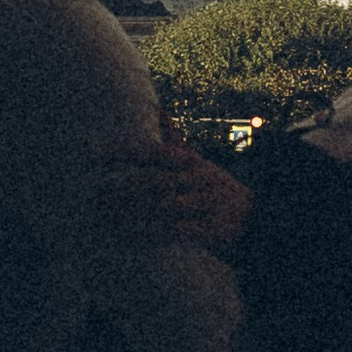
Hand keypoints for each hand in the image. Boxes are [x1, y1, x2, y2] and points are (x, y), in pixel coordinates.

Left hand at [100, 145, 252, 252]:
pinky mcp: (210, 228)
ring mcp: (205, 203)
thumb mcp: (199, 163)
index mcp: (191, 162)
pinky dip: (148, 235)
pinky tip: (127, 238)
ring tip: (104, 220)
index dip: (126, 154)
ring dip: (130, 215)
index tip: (97, 157)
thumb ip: (175, 142)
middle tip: (94, 196)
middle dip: (122, 189)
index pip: (154, 152)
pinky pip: (173, 231)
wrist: (258, 218)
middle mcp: (198, 179)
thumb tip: (161, 113)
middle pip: (154, 180)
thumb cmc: (218, 189)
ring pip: (161, 207)